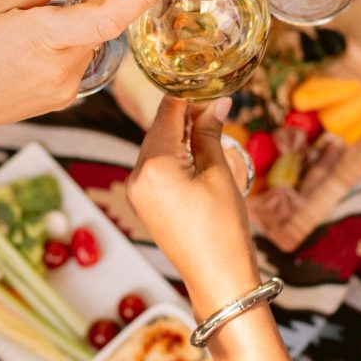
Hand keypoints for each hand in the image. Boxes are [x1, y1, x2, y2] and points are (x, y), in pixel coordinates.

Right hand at [0, 0, 178, 143]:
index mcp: (44, 39)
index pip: (110, 18)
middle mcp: (63, 68)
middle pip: (105, 23)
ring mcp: (66, 88)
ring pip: (94, 39)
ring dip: (83, 18)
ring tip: (42, 10)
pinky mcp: (63, 97)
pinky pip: (81, 57)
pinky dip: (73, 38)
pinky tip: (41, 35)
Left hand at [127, 95, 260, 308]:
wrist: (217, 277)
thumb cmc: (223, 228)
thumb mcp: (219, 174)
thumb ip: (210, 134)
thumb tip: (217, 102)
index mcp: (155, 165)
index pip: (168, 113)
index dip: (189, 95)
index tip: (208, 83)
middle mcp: (137, 175)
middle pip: (159, 128)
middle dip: (185, 114)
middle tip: (215, 104)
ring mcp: (137, 191)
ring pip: (156, 147)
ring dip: (180, 134)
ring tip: (210, 127)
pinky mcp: (144, 204)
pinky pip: (155, 167)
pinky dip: (174, 155)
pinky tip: (196, 153)